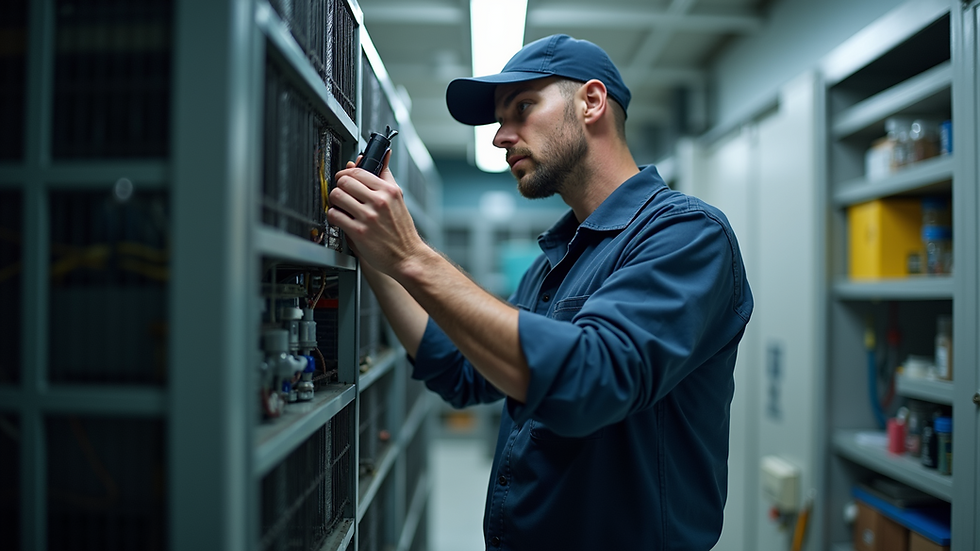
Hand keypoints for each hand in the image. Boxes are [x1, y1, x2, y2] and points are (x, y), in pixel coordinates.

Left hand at [327, 152, 428, 277]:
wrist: (407, 256)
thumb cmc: (401, 230)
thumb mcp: (398, 199)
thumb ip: (386, 177)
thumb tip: (383, 156)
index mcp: (388, 191)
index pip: (358, 171)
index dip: (347, 174)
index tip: (345, 179)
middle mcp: (379, 202)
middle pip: (344, 181)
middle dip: (339, 187)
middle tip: (341, 194)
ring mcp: (368, 217)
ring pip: (337, 196)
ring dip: (334, 201)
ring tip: (340, 207)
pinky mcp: (358, 232)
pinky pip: (334, 215)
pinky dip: (333, 216)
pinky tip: (340, 219)